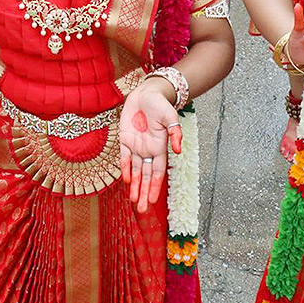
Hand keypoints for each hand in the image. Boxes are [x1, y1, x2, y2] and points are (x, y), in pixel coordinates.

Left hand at [119, 78, 182, 212]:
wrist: (147, 92)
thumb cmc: (160, 104)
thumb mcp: (170, 116)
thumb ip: (175, 132)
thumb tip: (179, 149)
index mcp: (160, 147)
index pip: (157, 172)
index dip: (155, 186)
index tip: (154, 201)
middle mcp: (148, 150)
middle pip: (146, 176)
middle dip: (144, 192)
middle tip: (142, 209)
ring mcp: (136, 145)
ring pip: (135, 170)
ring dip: (134, 185)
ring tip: (134, 200)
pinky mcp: (125, 138)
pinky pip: (124, 156)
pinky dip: (125, 168)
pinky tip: (125, 180)